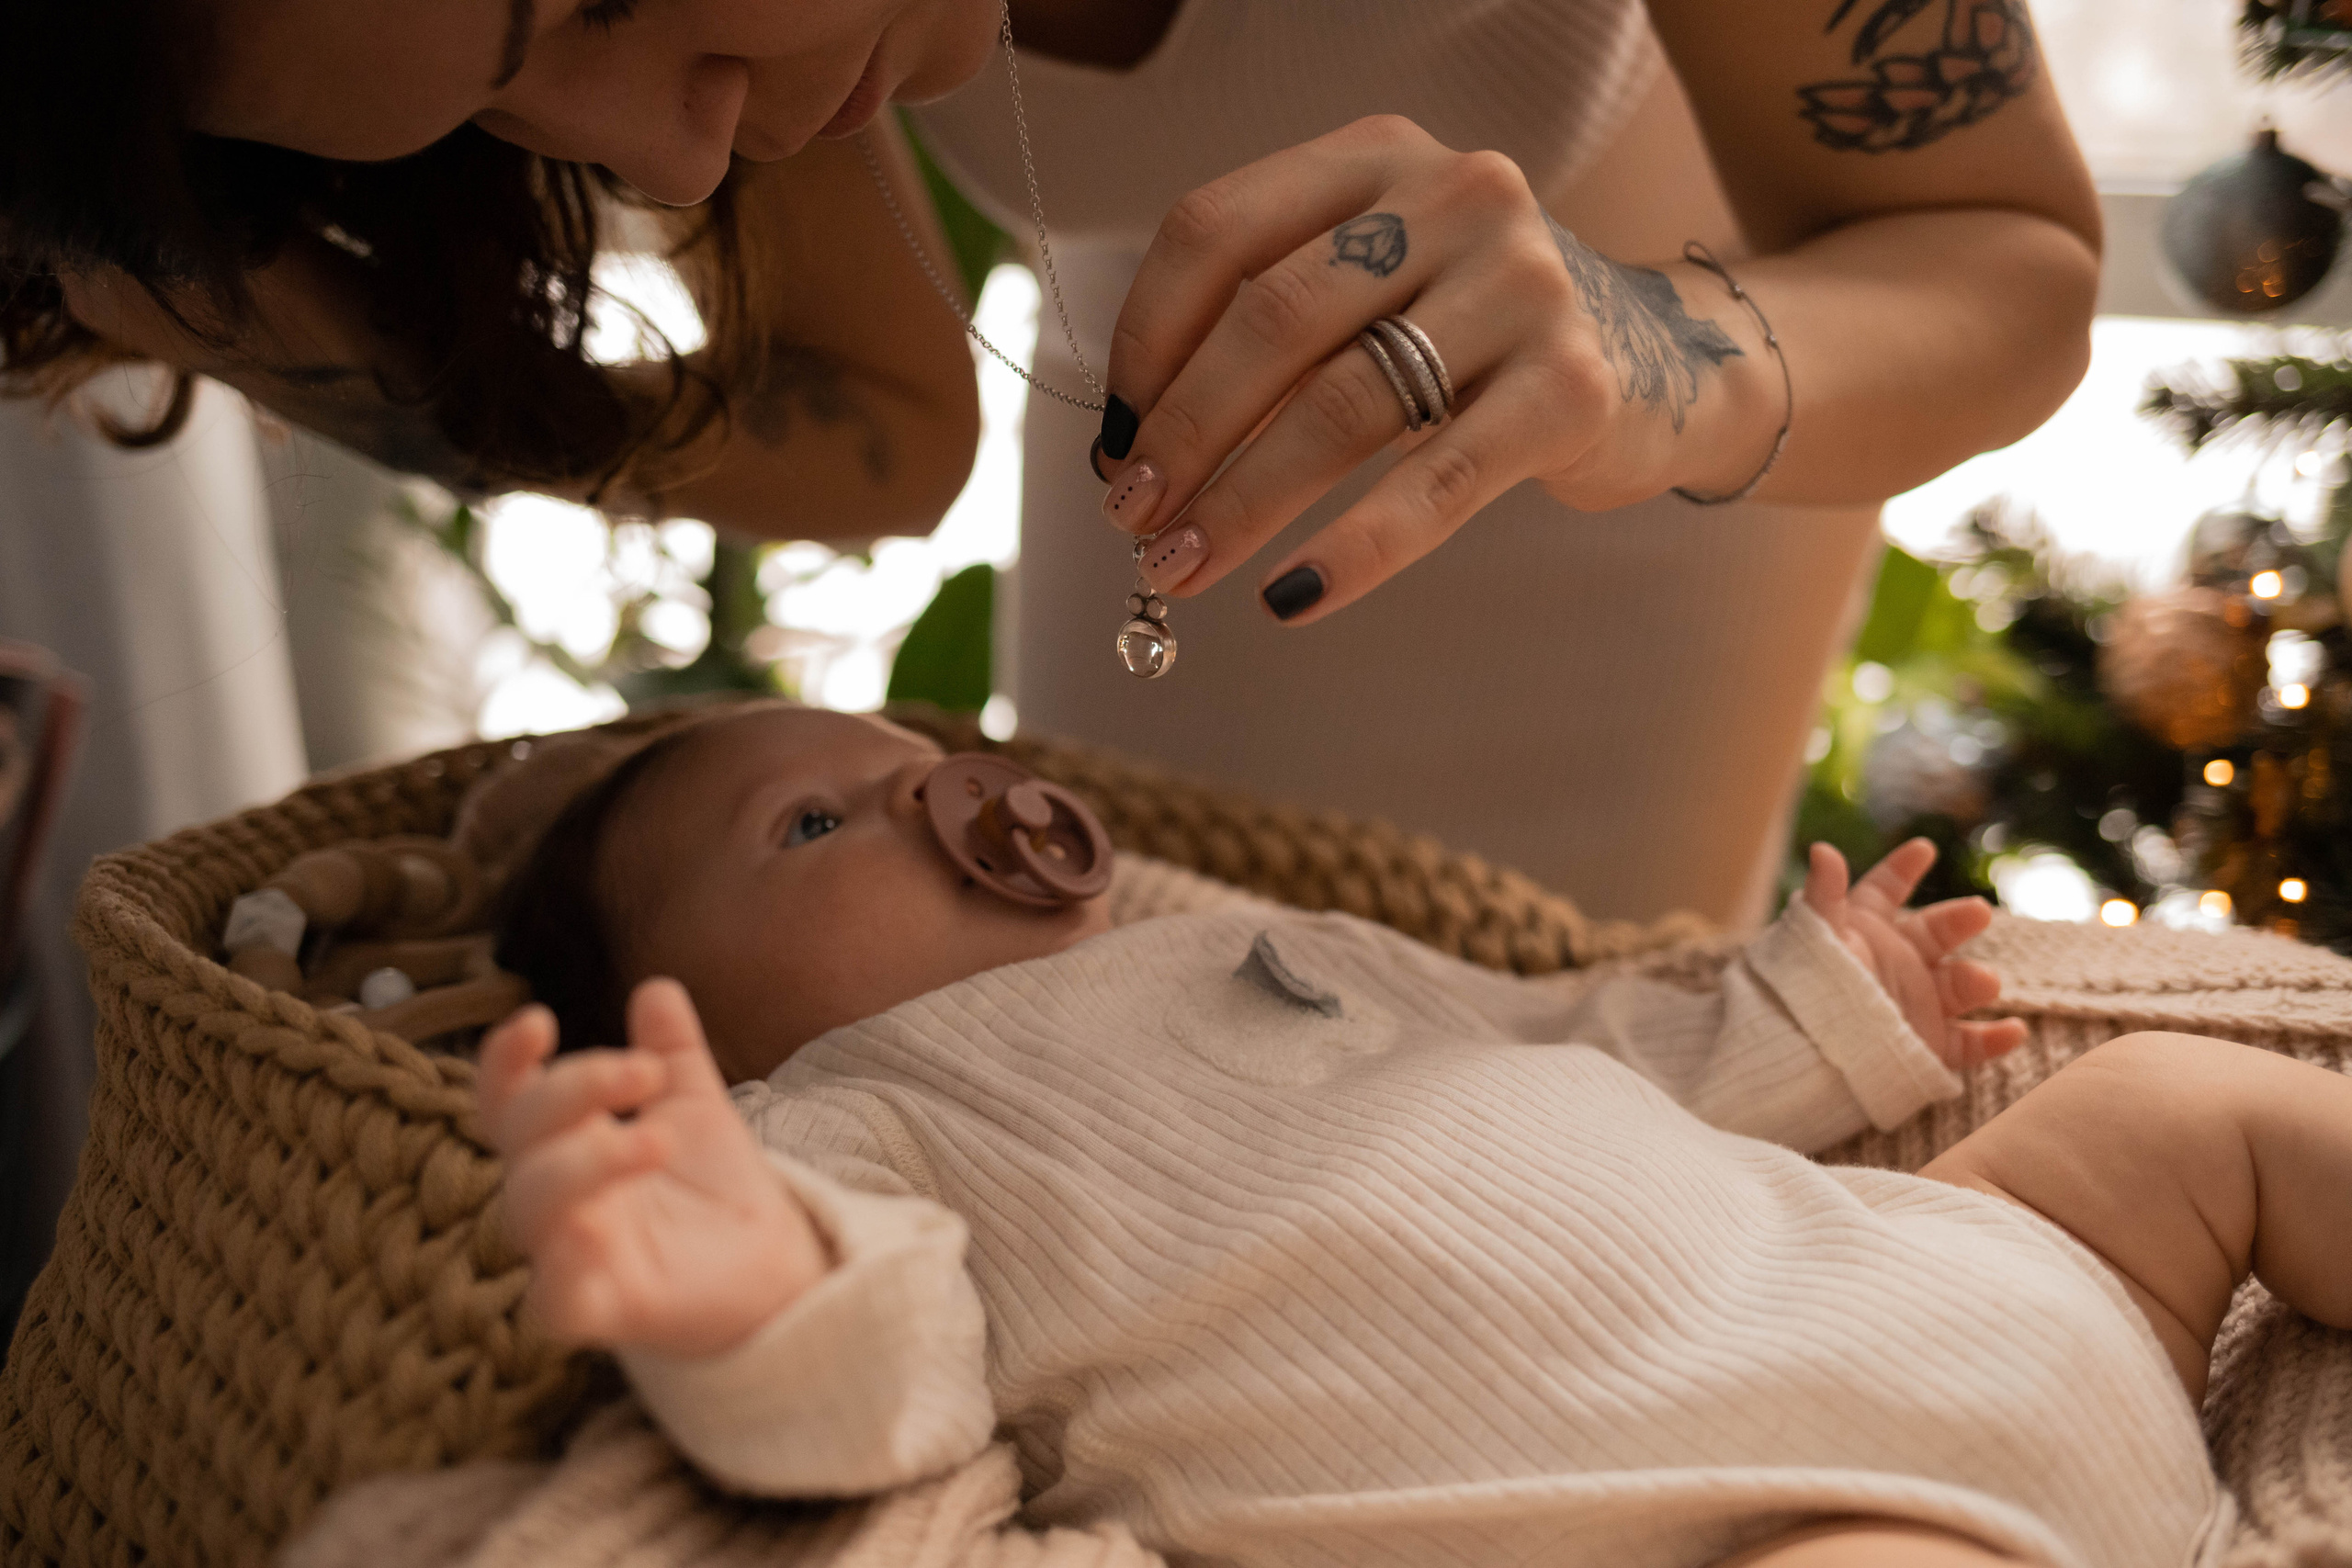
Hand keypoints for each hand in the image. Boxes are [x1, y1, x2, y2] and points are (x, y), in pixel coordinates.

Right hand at [477, 979, 829, 1358]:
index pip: (507, 1101)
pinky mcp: (597, 1313)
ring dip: (582, 1161)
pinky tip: (592, 1231)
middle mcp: (554, 1201)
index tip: (541, 1020)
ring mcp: (569, 1258)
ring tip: (657, 1139)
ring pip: (528, 1210)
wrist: (774, 1265)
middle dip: (571, 1092)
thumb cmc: (715, 1189)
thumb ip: (675, 1052)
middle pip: (518, 1141)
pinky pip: (552, 1302)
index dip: (505, 1061)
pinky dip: (560, 1267)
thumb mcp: (698, 1107)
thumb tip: (657, 987)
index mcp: (565, 1146)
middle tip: (646, 1071)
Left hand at [1090, 114, 1776, 623]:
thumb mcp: (1368, 294)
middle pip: (1271, 320)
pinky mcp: (1571, 388)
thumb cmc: (1466, 336)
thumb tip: (1133, 450)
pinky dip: (1352, 551)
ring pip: (1341, 405)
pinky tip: (1290, 600)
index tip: (1114, 438)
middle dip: (1183, 434)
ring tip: (1180, 568)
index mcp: (1377, 155)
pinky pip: (1435, 483)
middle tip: (1133, 519)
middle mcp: (1455, 195)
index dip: (1145, 342)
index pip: (1216, 231)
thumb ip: (1265, 333)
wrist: (1655, 361)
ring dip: (1241, 501)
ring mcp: (1524, 285)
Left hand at [1802, 840, 2026, 1070]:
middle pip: (1936, 933)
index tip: (1923, 849)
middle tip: (1976, 913)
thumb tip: (1822, 849)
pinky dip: (1995, 1040)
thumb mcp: (1815, 939)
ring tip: (1983, 981)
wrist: (1804, 1059)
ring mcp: (1916, 1004)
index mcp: (1864, 932)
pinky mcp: (1928, 1046)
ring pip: (1959, 986)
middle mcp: (1896, 963)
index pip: (1884, 891)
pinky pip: (1970, 1044)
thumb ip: (1823, 895)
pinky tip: (2014, 1031)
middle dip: (1957, 921)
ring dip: (1976, 980)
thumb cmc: (1806, 992)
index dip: (1901, 869)